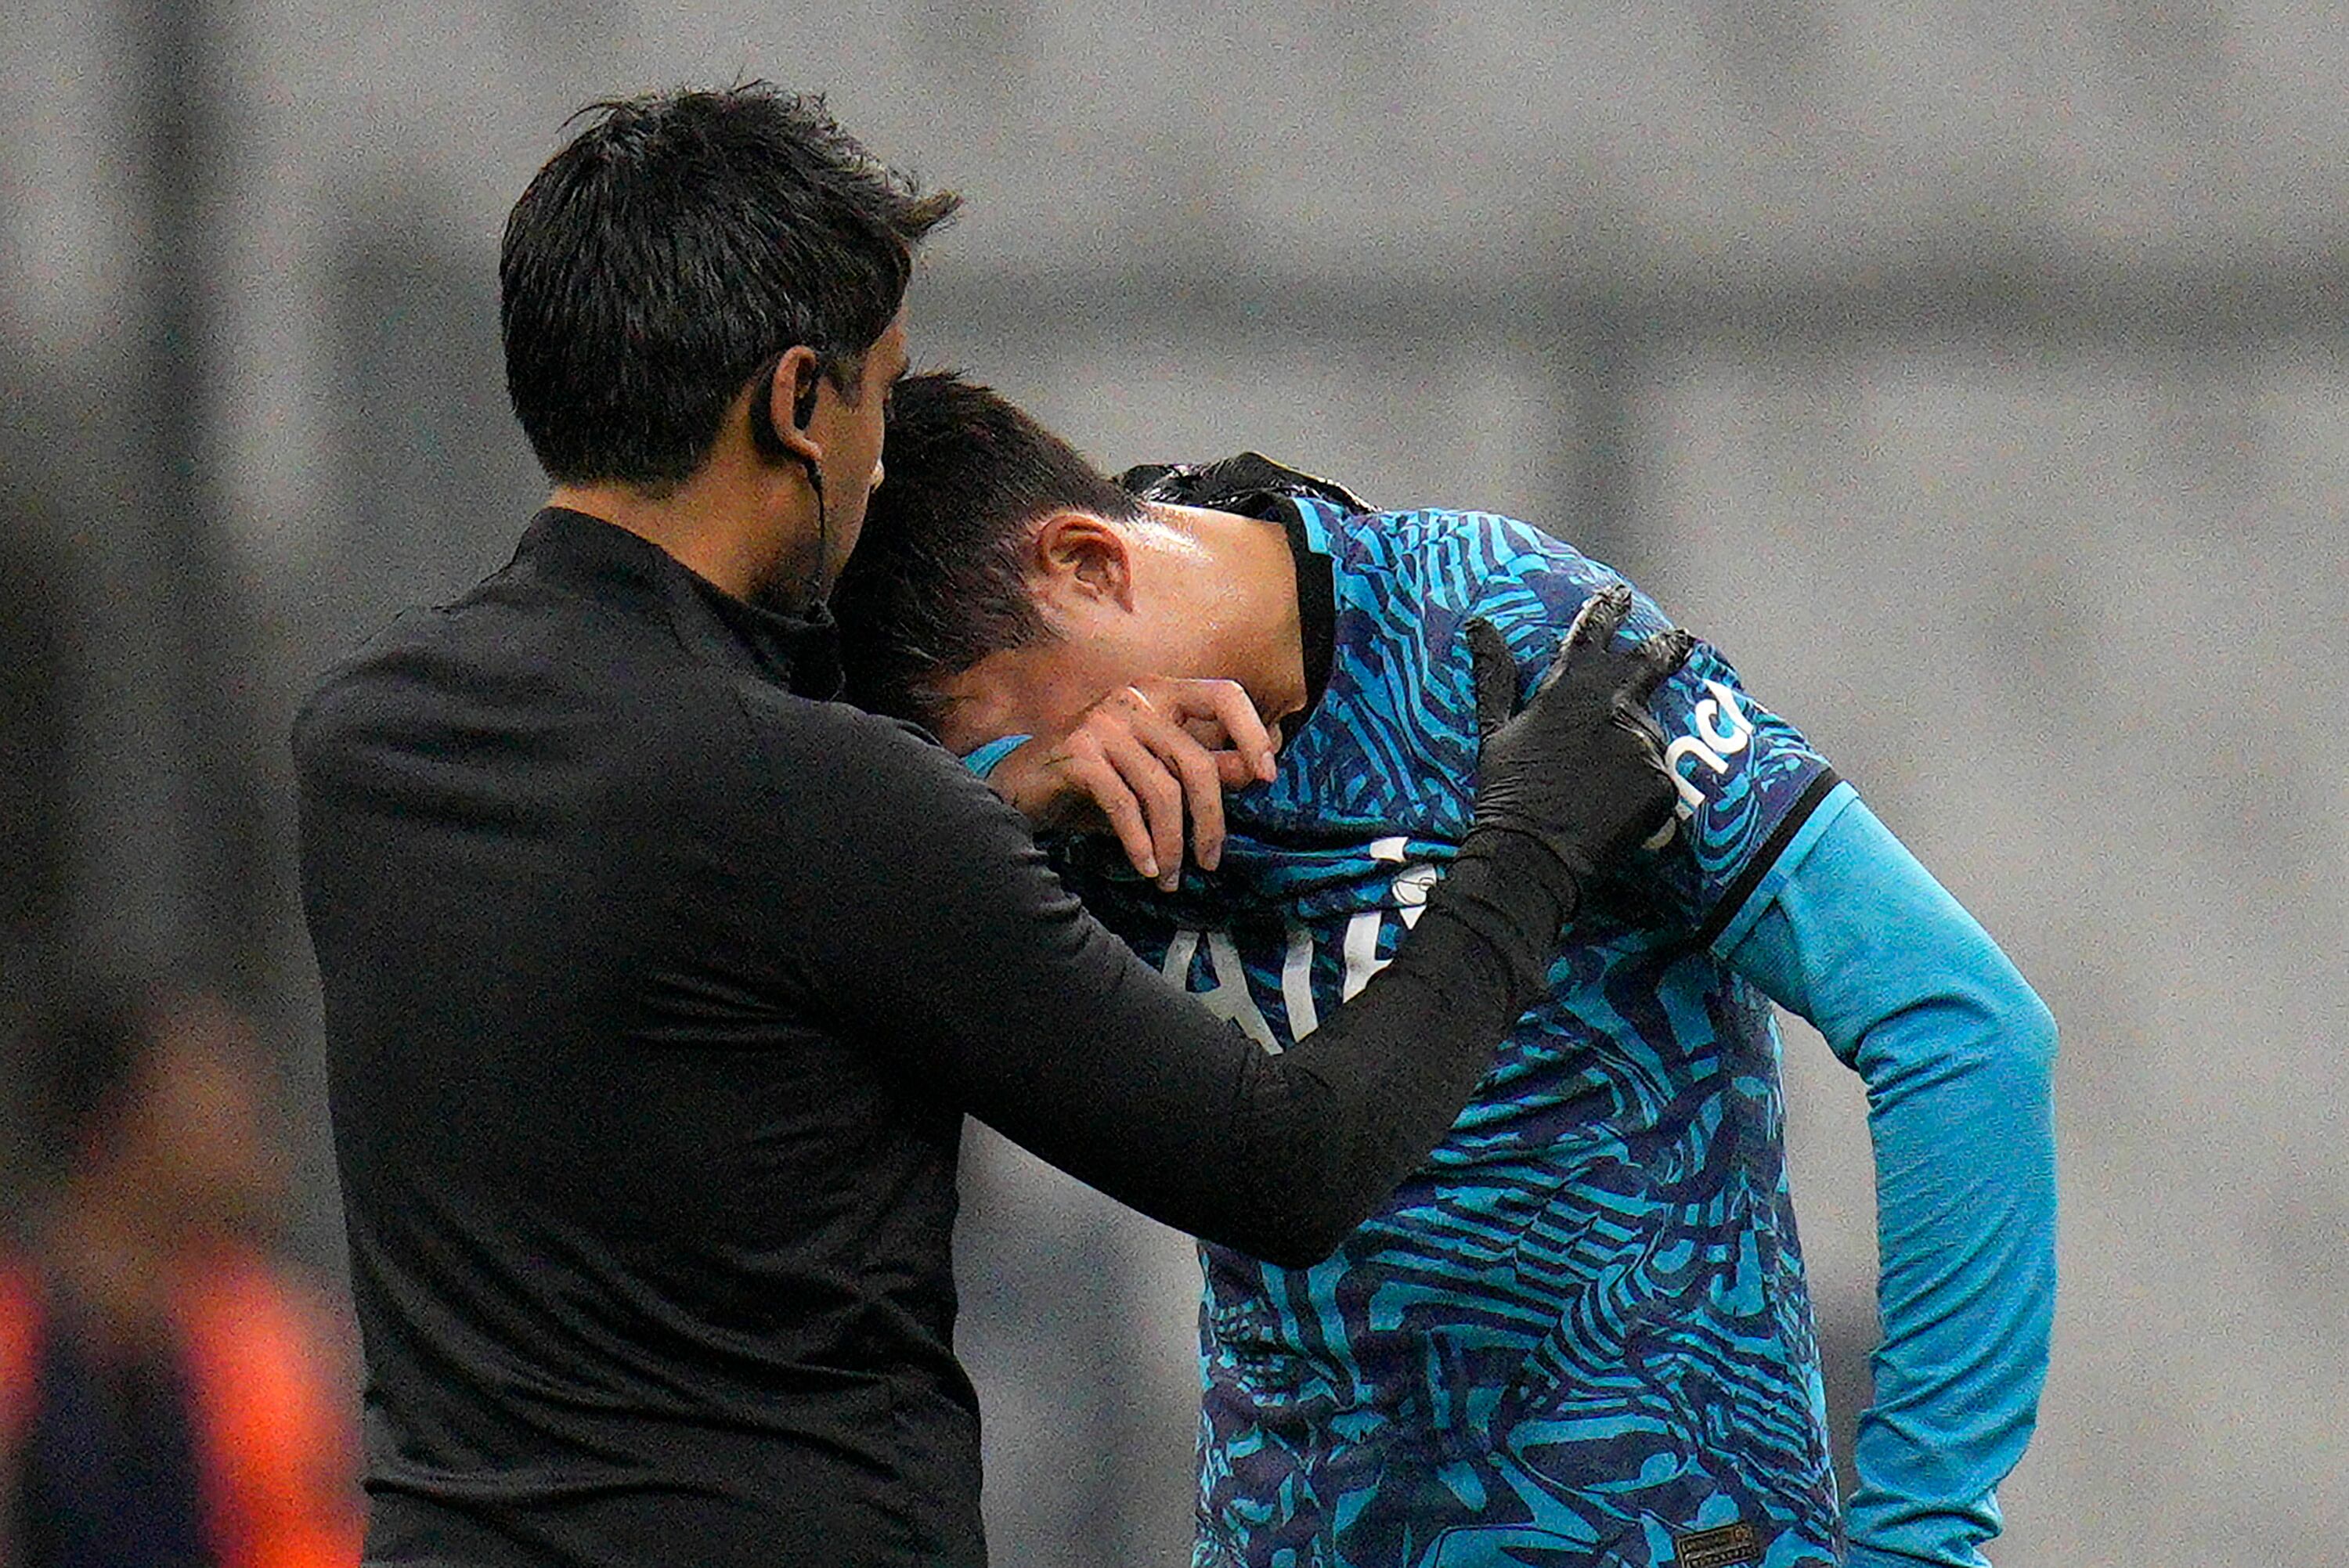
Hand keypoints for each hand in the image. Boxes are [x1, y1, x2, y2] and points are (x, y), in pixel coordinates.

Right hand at [985, 678, 1280, 889]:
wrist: (1018, 786)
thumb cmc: (1094, 779)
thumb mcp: (1153, 772)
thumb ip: (1201, 766)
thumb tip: (1253, 771)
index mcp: (1160, 693)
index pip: (1224, 693)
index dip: (1252, 733)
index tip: (1266, 777)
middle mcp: (1135, 698)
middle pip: (1197, 762)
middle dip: (1210, 821)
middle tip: (1210, 862)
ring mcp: (1103, 722)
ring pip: (1162, 791)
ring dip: (1172, 844)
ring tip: (1171, 877)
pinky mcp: (1078, 752)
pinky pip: (1125, 805)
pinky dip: (1140, 843)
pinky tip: (1146, 869)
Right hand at [1466, 585, 1694, 890]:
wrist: (1532, 855)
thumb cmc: (1506, 793)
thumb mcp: (1495, 730)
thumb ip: (1495, 674)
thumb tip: (1479, 625)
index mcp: (1570, 687)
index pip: (1594, 633)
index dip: (1606, 610)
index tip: (1617, 596)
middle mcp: (1613, 706)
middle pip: (1649, 663)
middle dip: (1666, 647)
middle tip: (1681, 638)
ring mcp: (1641, 742)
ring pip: (1647, 731)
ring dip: (1634, 742)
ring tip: (1604, 776)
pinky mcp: (1662, 780)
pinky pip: (1657, 775)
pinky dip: (1640, 785)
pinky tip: (1614, 804)